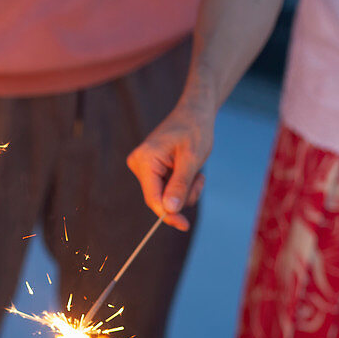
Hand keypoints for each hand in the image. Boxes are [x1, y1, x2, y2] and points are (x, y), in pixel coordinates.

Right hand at [126, 95, 214, 231]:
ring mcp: (143, 167)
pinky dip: (182, 185)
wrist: (194, 112)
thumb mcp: (192, 159)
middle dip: (182, 195)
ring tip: (196, 172)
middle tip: (199, 179)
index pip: (153, 197)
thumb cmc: (195, 130)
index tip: (184, 225)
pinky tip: (190, 170)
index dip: (168, 214)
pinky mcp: (150, 169)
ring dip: (185, 190)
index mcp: (145, 160)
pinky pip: (166, 188)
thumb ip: (180, 185)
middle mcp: (139, 164)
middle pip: (159, 198)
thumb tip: (169, 210)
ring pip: (165, 196)